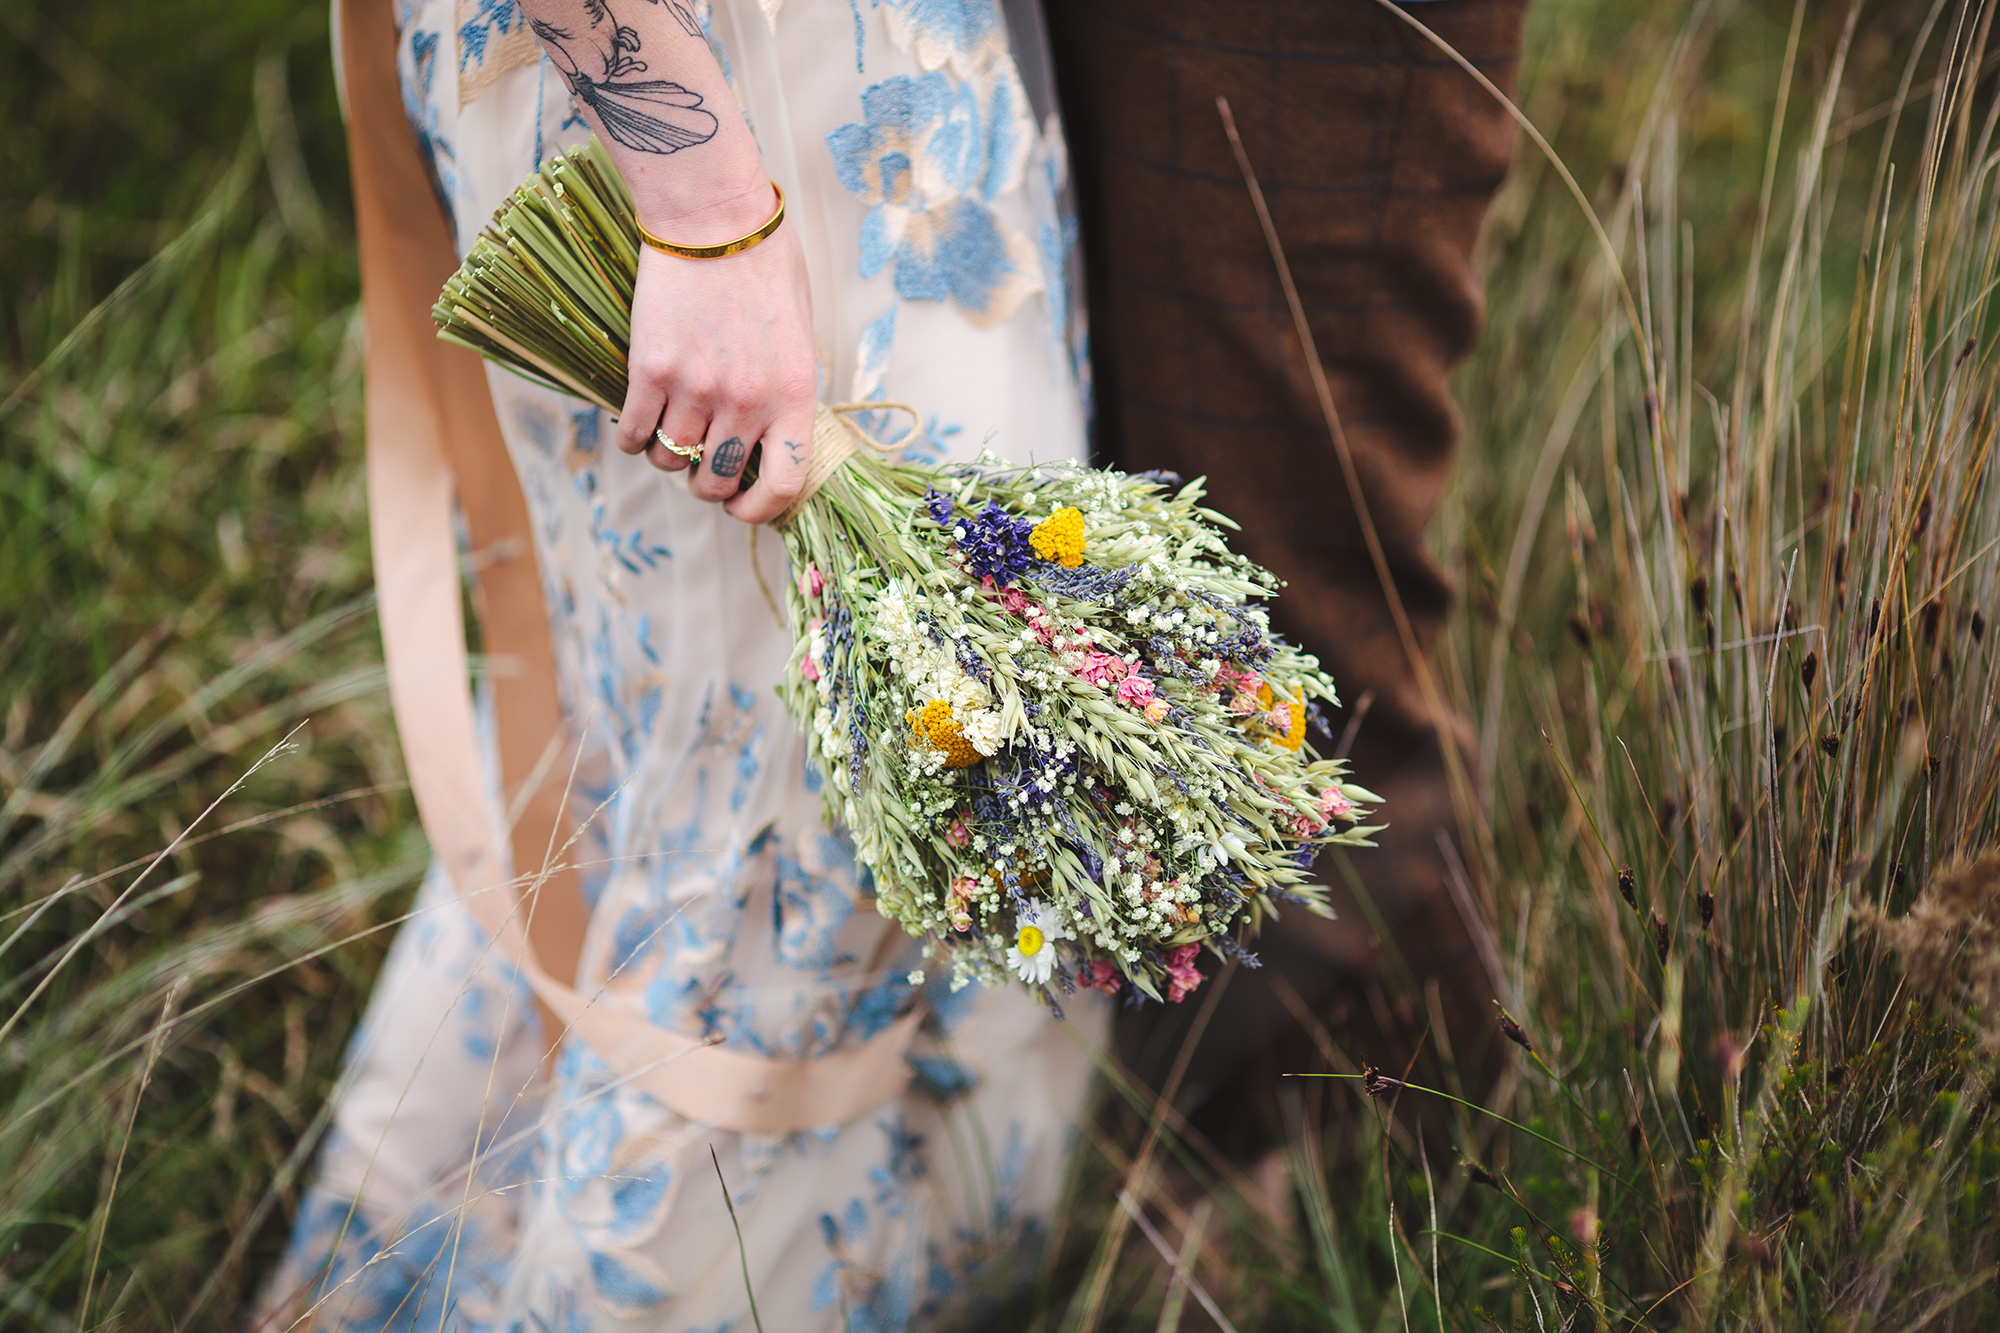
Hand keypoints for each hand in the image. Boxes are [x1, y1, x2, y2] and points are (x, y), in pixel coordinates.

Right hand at [615, 188, 816, 524]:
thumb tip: (771, 439)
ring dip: (669, 456)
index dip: (759, 510)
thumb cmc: (765, 266)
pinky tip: (638, 424)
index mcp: (795, 395)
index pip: (783, 485)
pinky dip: (634, 439)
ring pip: (673, 460)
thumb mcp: (799, 335)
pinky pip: (636, 434)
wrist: (713, 217)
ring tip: (671, 432)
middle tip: (701, 464)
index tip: (742, 506)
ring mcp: (698, 388)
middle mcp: (748, 401)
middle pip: (718, 481)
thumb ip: (788, 391)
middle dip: (707, 484)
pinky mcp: (652, 370)